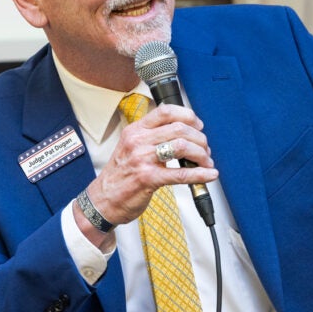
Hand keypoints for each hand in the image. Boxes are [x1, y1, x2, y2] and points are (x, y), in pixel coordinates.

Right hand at [82, 104, 216, 229]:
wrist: (102, 201)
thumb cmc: (120, 176)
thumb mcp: (130, 147)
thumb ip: (152, 138)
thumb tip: (183, 133)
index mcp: (135, 130)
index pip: (165, 111)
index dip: (188, 115)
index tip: (198, 125)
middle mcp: (138, 141)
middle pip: (179, 128)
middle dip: (200, 139)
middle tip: (205, 149)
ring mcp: (142, 159)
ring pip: (182, 146)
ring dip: (201, 154)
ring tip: (206, 162)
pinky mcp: (148, 179)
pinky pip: (181, 173)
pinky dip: (200, 174)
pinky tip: (210, 174)